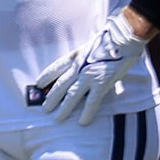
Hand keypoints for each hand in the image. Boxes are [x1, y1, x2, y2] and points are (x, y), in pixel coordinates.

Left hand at [34, 10, 151, 125]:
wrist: (122, 37)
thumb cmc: (110, 40)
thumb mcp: (90, 46)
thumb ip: (85, 58)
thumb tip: (83, 65)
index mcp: (74, 56)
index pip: (55, 68)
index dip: (46, 76)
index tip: (38, 84)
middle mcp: (77, 67)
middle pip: (60, 85)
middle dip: (51, 97)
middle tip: (44, 108)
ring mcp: (88, 76)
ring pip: (71, 95)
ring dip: (63, 107)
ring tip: (56, 118)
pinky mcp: (101, 83)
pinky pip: (92, 101)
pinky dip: (86, 112)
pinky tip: (82, 122)